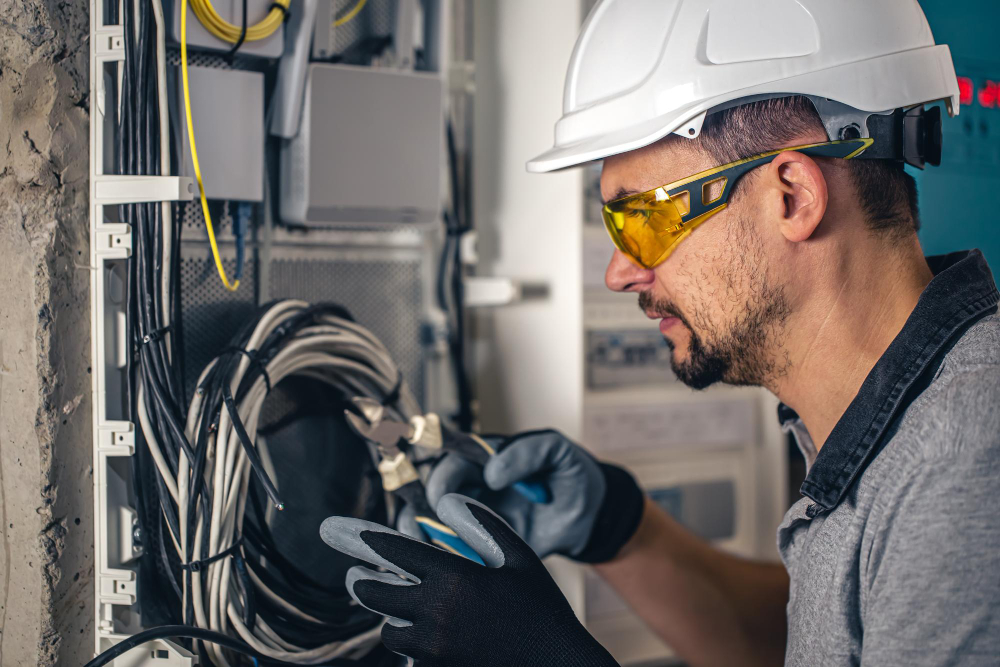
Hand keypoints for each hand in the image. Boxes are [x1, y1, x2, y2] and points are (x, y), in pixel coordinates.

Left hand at [320, 494, 619, 666]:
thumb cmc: (542, 610)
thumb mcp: (520, 558)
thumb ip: (482, 524)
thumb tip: (447, 502)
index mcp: (455, 579)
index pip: (395, 552)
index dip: (365, 540)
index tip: (340, 531)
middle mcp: (436, 614)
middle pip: (375, 595)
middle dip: (362, 582)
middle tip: (357, 575)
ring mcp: (434, 650)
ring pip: (389, 631)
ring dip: (390, 618)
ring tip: (400, 608)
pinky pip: (410, 658)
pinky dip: (412, 646)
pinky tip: (426, 636)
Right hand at [399, 429, 643, 561]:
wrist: (591, 517)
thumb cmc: (572, 475)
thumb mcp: (558, 451)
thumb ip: (529, 451)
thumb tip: (492, 472)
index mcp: (486, 458)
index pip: (451, 459)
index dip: (442, 476)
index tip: (442, 497)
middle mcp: (474, 485)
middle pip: (432, 493)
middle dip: (425, 510)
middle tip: (433, 529)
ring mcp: (475, 515)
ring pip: (431, 520)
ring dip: (422, 533)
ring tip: (428, 548)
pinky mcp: (482, 543)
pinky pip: (452, 548)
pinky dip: (442, 555)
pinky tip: (446, 564)